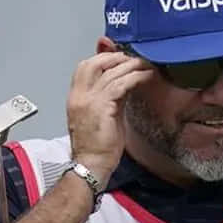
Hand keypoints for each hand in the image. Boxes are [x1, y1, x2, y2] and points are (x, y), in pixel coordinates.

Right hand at [65, 51, 154, 185]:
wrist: (91, 164)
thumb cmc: (97, 147)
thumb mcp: (101, 116)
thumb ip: (109, 99)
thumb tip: (123, 85)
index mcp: (76, 97)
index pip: (85, 67)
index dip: (103, 58)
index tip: (121, 58)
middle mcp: (79, 95)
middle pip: (94, 63)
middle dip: (116, 57)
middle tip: (134, 59)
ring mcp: (89, 100)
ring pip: (110, 72)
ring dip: (130, 65)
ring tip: (145, 64)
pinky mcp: (103, 107)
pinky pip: (120, 85)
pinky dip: (135, 78)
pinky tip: (146, 76)